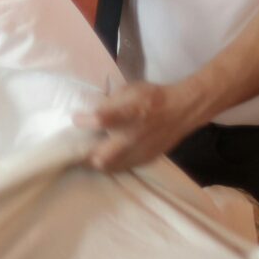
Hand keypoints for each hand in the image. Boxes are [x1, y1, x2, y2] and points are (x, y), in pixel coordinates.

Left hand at [75, 80, 207, 171]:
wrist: (181, 110)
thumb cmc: (151, 97)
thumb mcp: (128, 90)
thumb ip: (109, 102)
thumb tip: (90, 112)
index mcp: (129, 113)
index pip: (101, 120)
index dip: (84, 120)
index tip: (77, 117)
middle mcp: (133, 136)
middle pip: (102, 157)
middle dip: (85, 153)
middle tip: (78, 145)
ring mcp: (139, 152)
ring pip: (109, 166)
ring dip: (95, 160)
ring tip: (88, 153)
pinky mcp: (144, 160)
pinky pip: (121, 168)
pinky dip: (110, 163)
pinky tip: (106, 155)